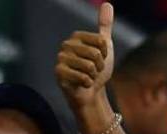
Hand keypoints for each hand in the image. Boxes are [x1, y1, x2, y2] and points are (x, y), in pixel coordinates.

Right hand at [55, 2, 114, 118]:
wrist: (91, 92)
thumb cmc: (97, 70)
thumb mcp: (105, 46)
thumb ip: (105, 26)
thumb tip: (107, 4)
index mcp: (76, 37)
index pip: (101, 41)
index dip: (106, 54)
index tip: (100, 59)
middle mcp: (66, 45)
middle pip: (95, 54)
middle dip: (100, 66)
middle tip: (94, 71)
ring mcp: (60, 59)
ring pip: (89, 66)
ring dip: (94, 76)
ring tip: (88, 77)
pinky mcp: (59, 73)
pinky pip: (82, 77)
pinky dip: (87, 83)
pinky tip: (82, 84)